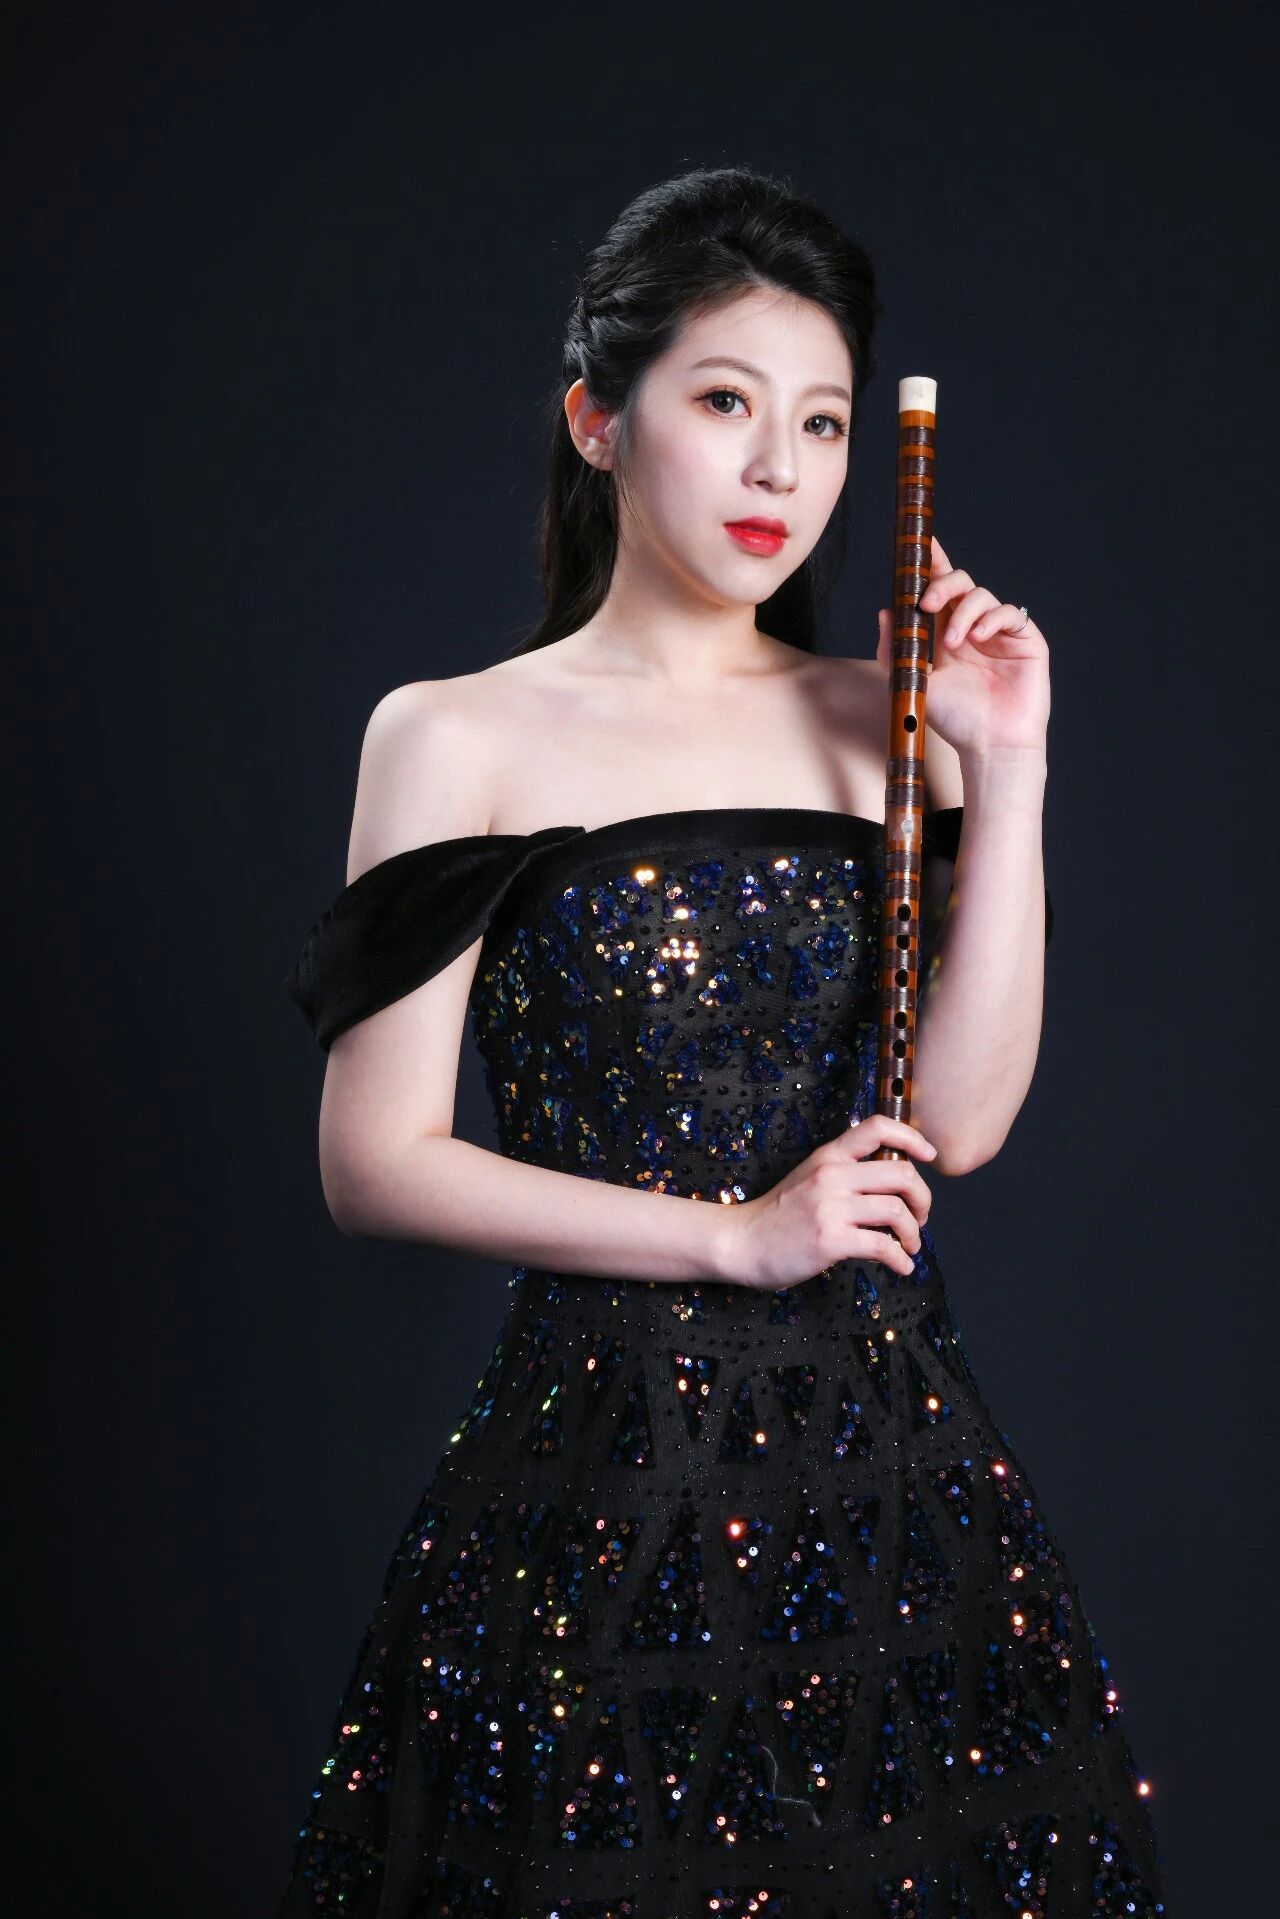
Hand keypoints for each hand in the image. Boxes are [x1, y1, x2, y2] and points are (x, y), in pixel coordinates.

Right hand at [714, 1114, 936, 1290]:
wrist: (741, 1241)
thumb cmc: (778, 1214)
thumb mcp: (809, 1177)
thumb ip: (844, 1172)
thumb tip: (890, 1183)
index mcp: (829, 1156)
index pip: (877, 1127)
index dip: (912, 1137)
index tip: (928, 1155)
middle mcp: (832, 1175)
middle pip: (901, 1174)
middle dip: (923, 1198)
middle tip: (921, 1217)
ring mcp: (831, 1207)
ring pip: (897, 1211)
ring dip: (914, 1233)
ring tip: (909, 1245)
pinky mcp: (830, 1240)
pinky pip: (883, 1246)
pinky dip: (901, 1259)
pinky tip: (901, 1266)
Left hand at [876, 536, 1049, 759]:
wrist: (988, 745)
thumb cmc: (954, 719)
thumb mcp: (914, 682)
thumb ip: (895, 648)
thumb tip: (884, 611)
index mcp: (944, 633)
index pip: (937, 590)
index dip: (931, 563)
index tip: (920, 543)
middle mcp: (971, 627)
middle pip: (959, 583)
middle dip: (941, 585)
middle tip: (925, 604)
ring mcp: (999, 633)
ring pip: (981, 595)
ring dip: (964, 612)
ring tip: (955, 644)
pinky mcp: (1024, 640)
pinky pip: (1010, 612)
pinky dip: (991, 618)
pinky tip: (979, 638)